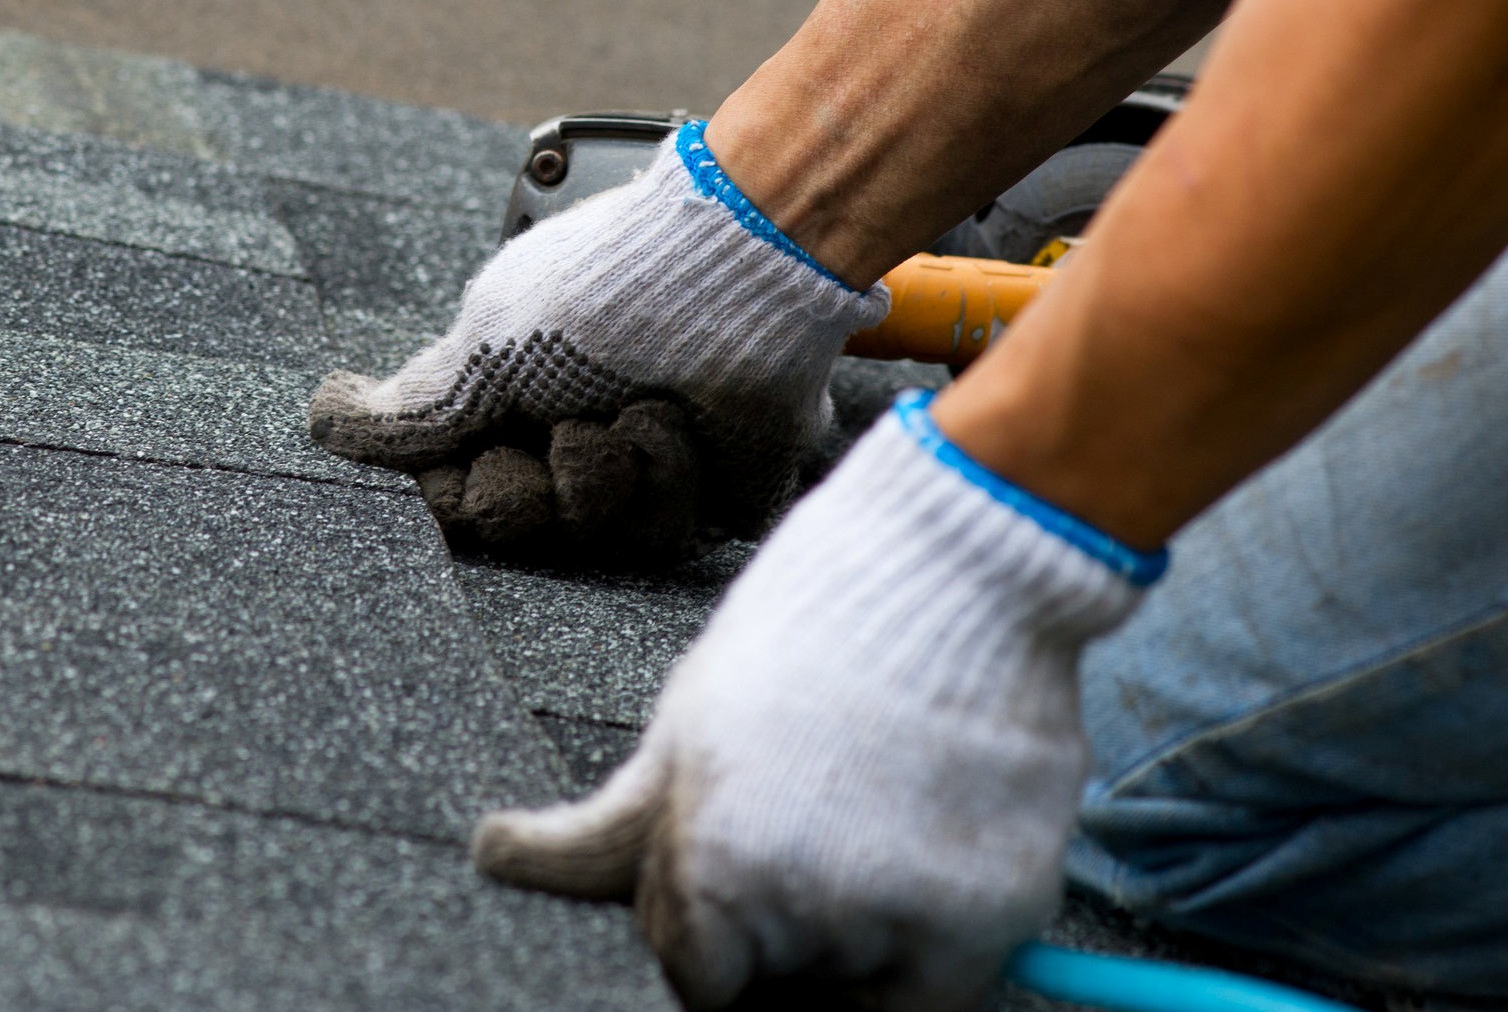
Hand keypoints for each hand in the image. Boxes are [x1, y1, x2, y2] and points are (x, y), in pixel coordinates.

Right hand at [308, 125, 886, 565]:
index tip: (476, 451)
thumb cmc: (607, 290)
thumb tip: (326, 418)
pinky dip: (666, 475)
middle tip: (560, 428)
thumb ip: (413, 406)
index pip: (457, 498)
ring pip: (591, 541)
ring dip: (604, 471)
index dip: (460, 491)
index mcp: (516, 399)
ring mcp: (646, 468)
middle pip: (517, 529)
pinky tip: (675, 421)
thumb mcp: (486, 341)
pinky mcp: (715, 492)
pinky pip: (668, 536)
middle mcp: (575, 436)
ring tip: (632, 407)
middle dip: (530, 487)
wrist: (732, 270)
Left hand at [471, 395, 1156, 1009]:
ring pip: (864, 979)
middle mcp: (804, 910)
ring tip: (886, 792)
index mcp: (713, 865)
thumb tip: (494, 856)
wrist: (962, 552)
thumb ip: (608, 824)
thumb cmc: (819, 618)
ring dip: (869, 916)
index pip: (694, 976)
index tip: (755, 844)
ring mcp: (907, 915)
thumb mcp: (693, 713)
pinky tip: (935, 817)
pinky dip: (944, 919)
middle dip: (793, 919)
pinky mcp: (999, 910)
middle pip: (782, 980)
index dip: (719, 912)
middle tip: (827, 803)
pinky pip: (950, 976)